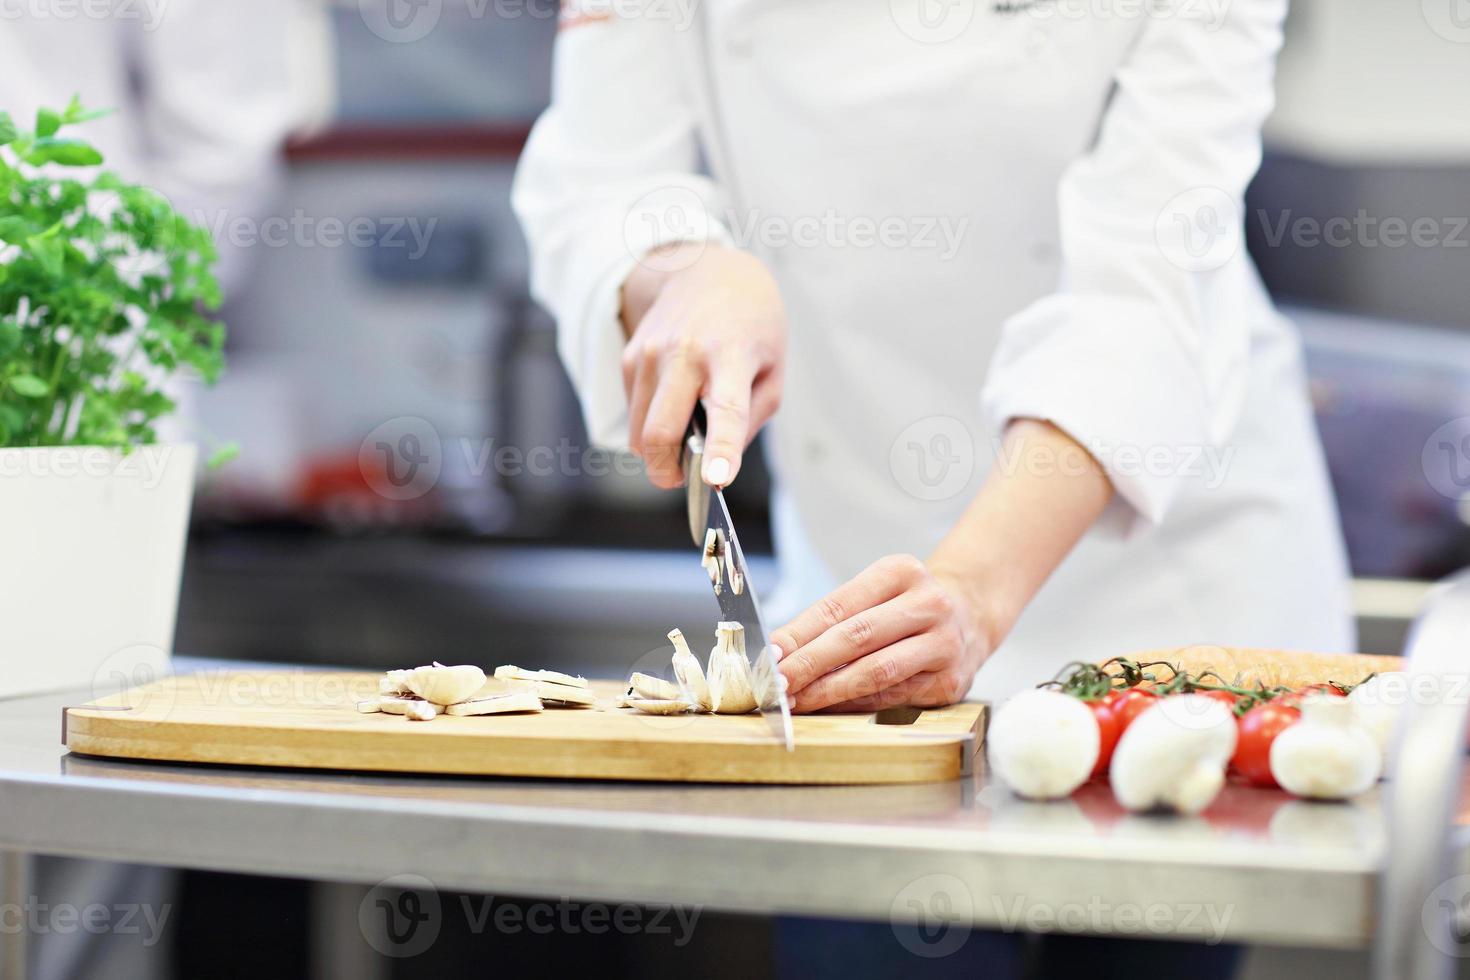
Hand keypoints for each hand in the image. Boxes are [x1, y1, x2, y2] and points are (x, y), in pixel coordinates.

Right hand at [620, 242, 785, 488]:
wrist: (707, 271)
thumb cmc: (751, 326)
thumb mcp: (773, 370)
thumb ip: (750, 420)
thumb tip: (716, 465)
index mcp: (731, 355)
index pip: (725, 411)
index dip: (721, 450)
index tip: (716, 480)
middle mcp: (684, 353)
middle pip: (660, 432)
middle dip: (666, 471)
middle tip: (680, 480)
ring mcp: (650, 353)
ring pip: (640, 431)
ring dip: (658, 449)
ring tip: (684, 433)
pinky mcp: (629, 357)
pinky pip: (633, 413)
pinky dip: (650, 423)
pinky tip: (673, 400)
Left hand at [772, 554, 992, 712]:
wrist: (972, 614)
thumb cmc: (907, 604)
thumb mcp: (877, 592)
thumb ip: (835, 618)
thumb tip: (781, 651)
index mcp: (902, 572)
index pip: (839, 606)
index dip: (800, 633)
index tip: (771, 654)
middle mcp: (929, 604)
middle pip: (856, 638)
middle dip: (809, 665)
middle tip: (777, 684)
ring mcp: (944, 644)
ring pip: (876, 672)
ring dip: (829, 690)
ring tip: (797, 700)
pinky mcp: (950, 682)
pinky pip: (893, 696)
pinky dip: (856, 704)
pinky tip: (830, 707)